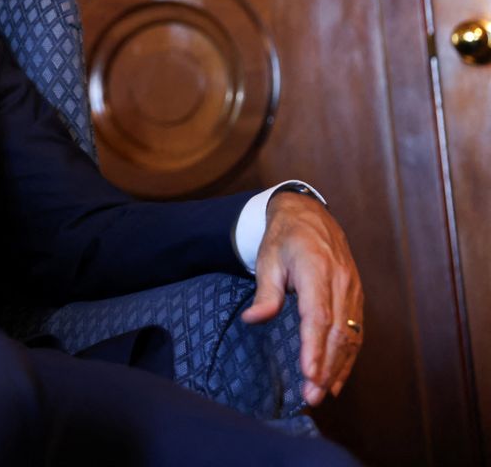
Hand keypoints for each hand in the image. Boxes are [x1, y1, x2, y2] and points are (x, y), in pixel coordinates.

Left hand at [240, 190, 362, 406]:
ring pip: (351, 336)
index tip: (308, 373)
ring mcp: (353, 290)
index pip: (318, 315)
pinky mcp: (357, 297)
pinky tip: (337, 378)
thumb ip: (265, 292)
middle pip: (338, 332)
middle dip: (326, 367)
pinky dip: (349, 357)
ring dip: (338, 368)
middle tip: (311, 395)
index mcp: (317, 269)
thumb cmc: (284, 239)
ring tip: (322, 394)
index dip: (315, 347)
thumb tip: (253, 319)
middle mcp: (341, 282)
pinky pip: (357, 331)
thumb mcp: (268, 259)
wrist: (310, 216)